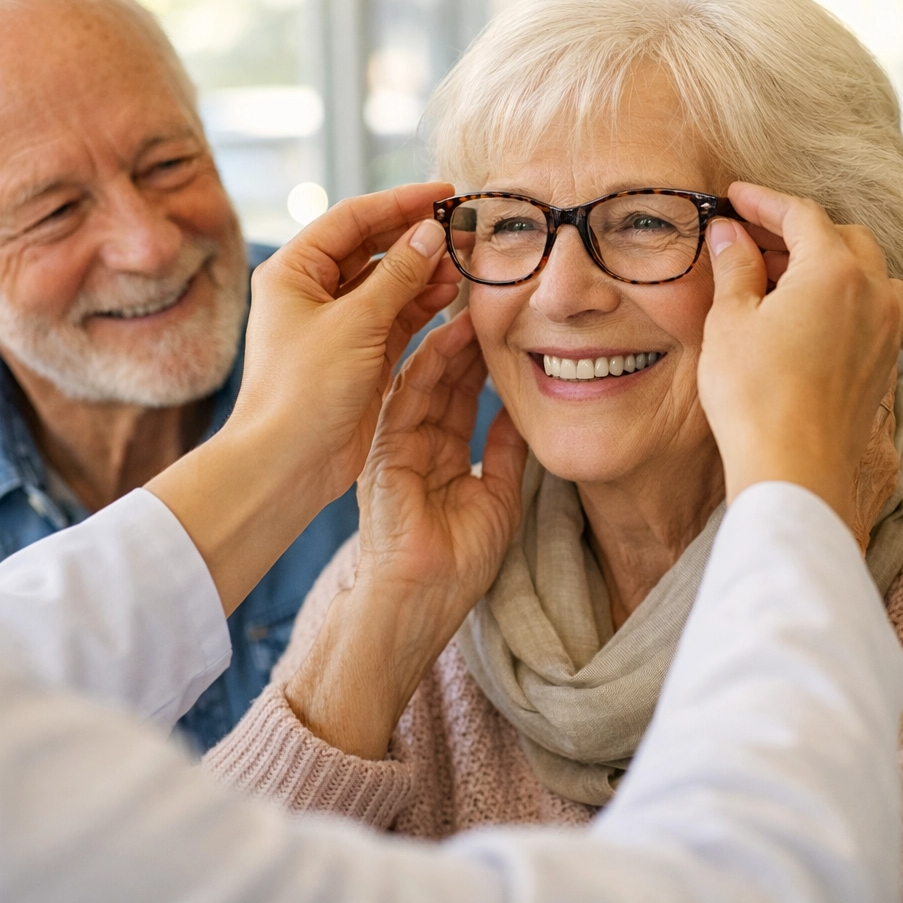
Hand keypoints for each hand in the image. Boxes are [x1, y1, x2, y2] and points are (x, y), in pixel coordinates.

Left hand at [231, 182, 464, 500]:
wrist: (286, 464)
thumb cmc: (302, 391)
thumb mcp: (355, 324)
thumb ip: (398, 276)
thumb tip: (431, 233)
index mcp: (293, 271)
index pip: (352, 218)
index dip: (399, 202)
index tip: (443, 191)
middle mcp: (311, 292)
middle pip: (371, 248)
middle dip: (416, 237)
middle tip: (462, 228)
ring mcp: (336, 325)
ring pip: (387, 284)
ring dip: (423, 271)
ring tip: (462, 261)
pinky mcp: (358, 356)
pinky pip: (394, 318)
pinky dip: (420, 305)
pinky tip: (448, 293)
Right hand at [285, 313, 527, 758]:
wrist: (418, 605)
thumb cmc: (455, 568)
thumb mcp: (496, 501)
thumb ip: (504, 457)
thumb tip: (520, 419)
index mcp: (438, 456)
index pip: (461, 395)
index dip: (482, 360)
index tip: (507, 324)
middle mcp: (413, 444)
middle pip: (442, 378)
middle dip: (465, 338)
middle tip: (490, 296)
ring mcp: (394, 445)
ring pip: (422, 380)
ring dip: (448, 341)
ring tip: (474, 303)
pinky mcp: (382, 452)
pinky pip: (405, 398)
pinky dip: (427, 365)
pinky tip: (448, 336)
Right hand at [699, 182, 902, 526]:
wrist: (795, 471)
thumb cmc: (757, 399)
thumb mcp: (731, 321)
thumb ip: (735, 267)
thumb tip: (729, 233)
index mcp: (836, 270)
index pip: (802, 213)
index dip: (764, 200)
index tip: (736, 198)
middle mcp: (874, 292)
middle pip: (842, 236)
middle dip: (797, 230)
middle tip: (751, 238)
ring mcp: (887, 329)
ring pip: (866, 271)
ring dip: (827, 262)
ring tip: (782, 277)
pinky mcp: (885, 362)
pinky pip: (873, 308)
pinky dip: (843, 296)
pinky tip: (808, 315)